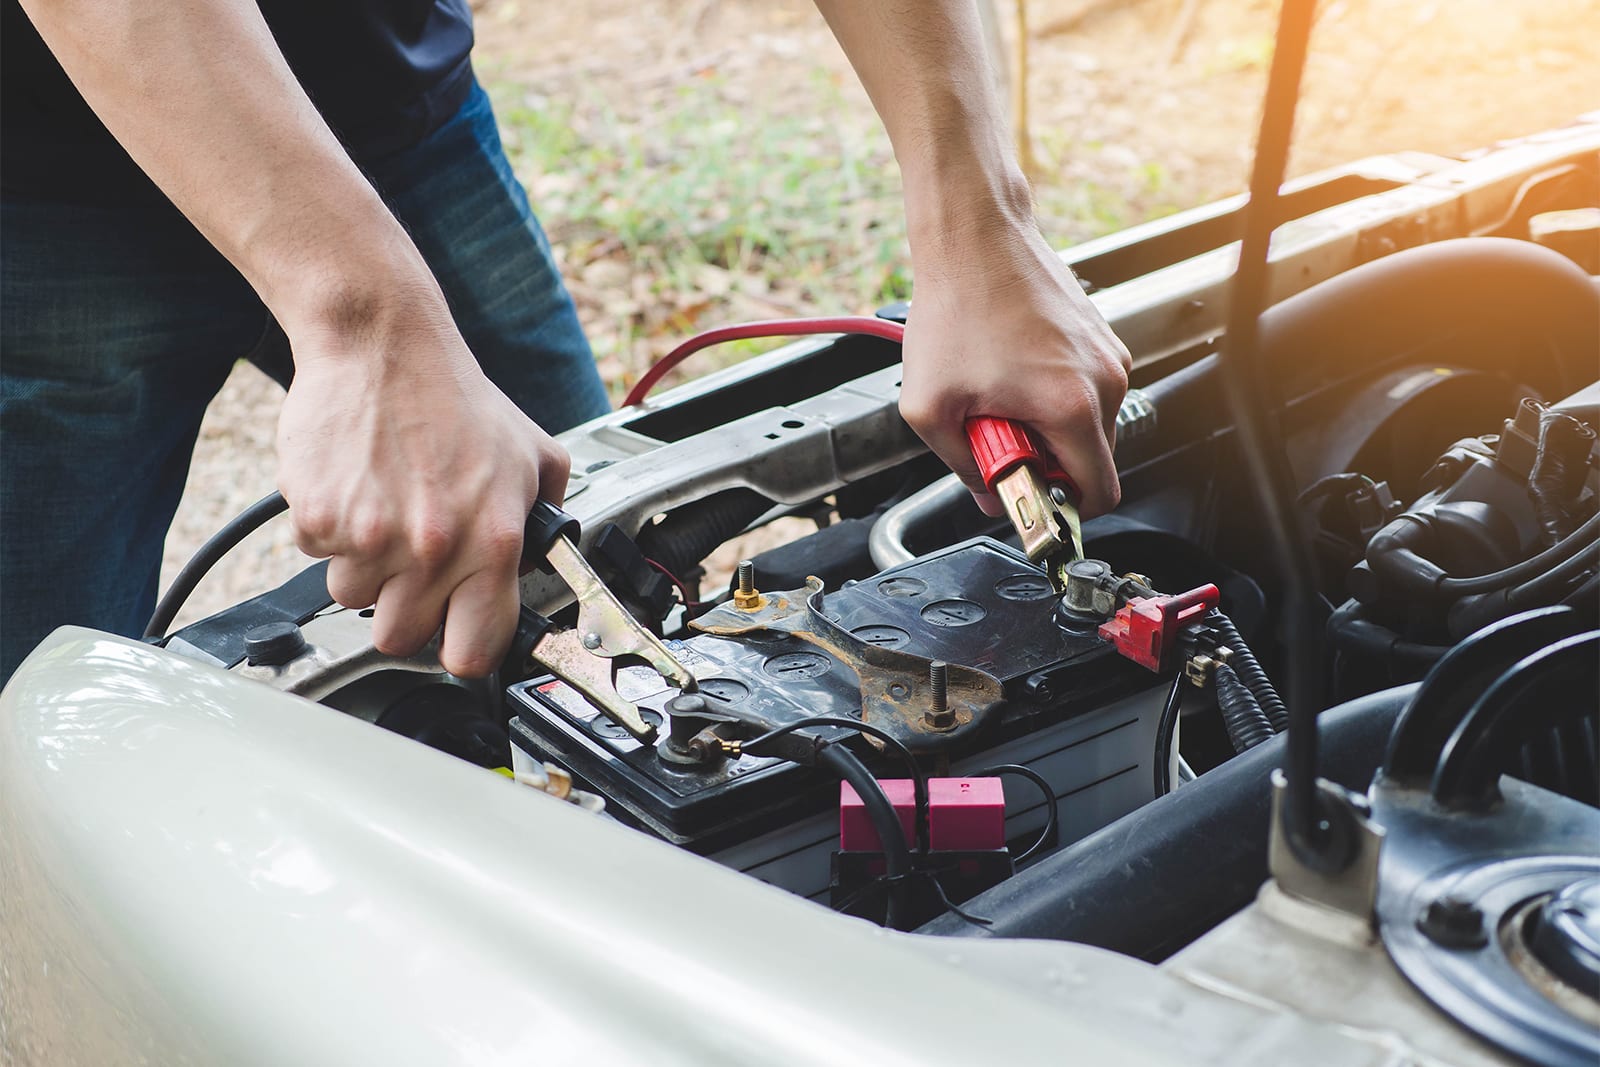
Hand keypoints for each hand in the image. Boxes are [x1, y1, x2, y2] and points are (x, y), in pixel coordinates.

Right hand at [276, 297, 568, 676]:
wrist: (384, 346)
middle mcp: (434, 549)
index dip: (461, 648)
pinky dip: (330, 530)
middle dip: (403, 608)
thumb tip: (551, 561)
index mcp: (493, 543)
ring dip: (365, 567)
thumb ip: (547, 515)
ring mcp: (371, 538)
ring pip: (353, 599)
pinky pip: (317, 556)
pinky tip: (355, 487)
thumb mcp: (532, 454)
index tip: (454, 635)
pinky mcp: (318, 518)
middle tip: (410, 563)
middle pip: (399, 638)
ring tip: (384, 510)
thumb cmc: (455, 398)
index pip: (473, 651)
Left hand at [898, 218, 1130, 517]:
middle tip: (998, 437)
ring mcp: (1108, 355)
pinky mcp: (1100, 337)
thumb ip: (962, 466)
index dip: (1063, 511)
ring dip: (1047, 428)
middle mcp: (1105, 380)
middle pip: (1093, 462)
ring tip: (1000, 398)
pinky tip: (1012, 372)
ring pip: (1089, 425)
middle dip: (1047, 464)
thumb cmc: (955, 307)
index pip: (1100, 495)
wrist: (974, 236)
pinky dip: (1053, 395)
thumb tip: (986, 493)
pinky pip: (1085, 390)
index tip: (1029, 498)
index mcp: (1072, 407)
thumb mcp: (930, 408)